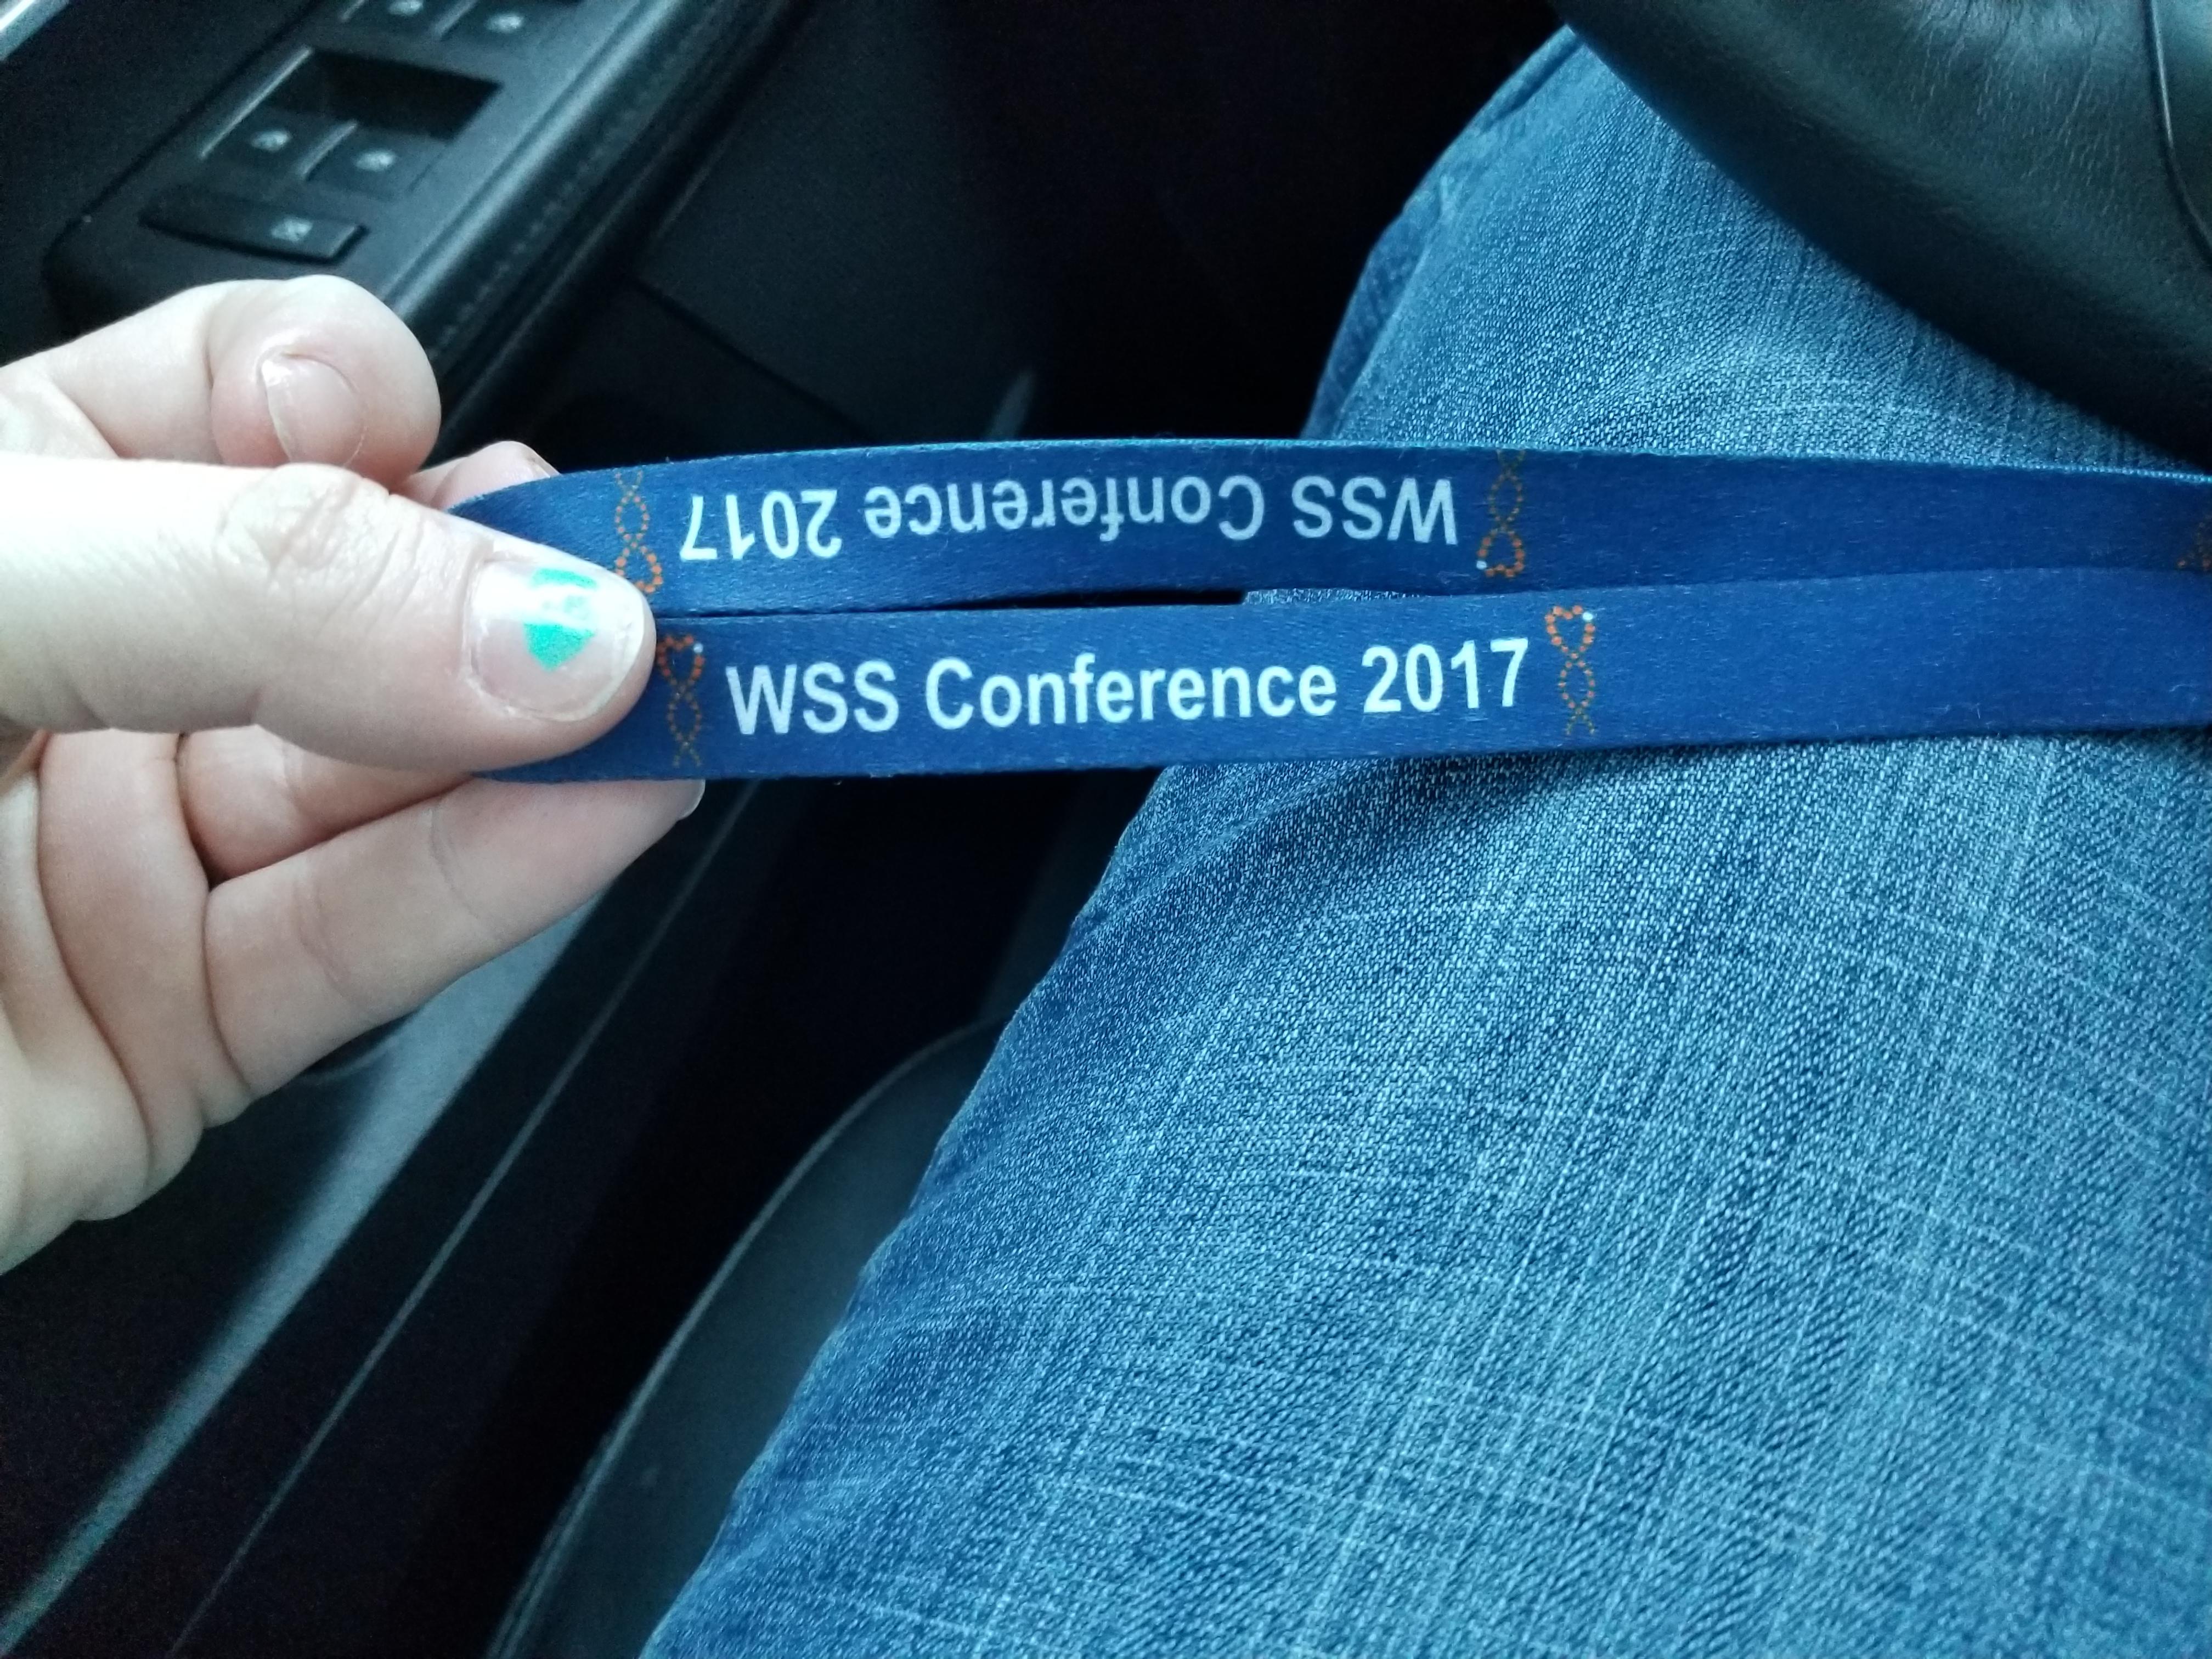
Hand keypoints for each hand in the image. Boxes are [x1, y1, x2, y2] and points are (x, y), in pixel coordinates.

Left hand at [0, 277, 697, 1268]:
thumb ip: (239, 590)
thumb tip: (541, 615)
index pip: (244, 408)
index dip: (354, 412)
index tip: (428, 446)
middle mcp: (73, 673)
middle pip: (355, 597)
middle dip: (505, 581)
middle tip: (645, 577)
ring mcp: (124, 856)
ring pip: (389, 777)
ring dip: (552, 737)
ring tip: (693, 689)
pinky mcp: (173, 1034)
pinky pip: (368, 938)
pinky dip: (511, 879)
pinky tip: (624, 803)